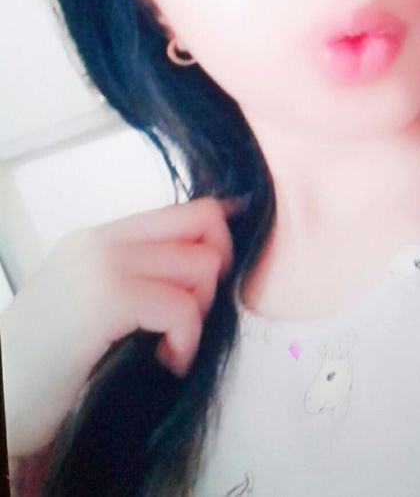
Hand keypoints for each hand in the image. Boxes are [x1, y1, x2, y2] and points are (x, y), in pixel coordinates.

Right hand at [0, 195, 237, 458]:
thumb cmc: (44, 367)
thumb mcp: (90, 303)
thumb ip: (137, 274)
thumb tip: (206, 264)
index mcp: (98, 237)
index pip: (188, 211)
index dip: (217, 242)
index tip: (209, 285)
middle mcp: (100, 241)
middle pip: (204, 227)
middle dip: (211, 280)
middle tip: (183, 322)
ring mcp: (101, 265)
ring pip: (201, 265)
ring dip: (198, 313)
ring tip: (169, 345)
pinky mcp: (106, 300)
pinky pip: (182, 307)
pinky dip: (186, 341)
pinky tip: (166, 362)